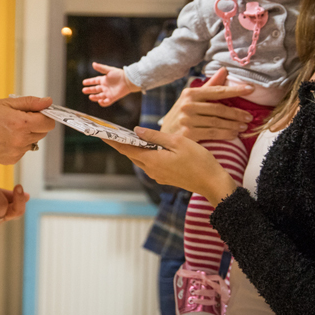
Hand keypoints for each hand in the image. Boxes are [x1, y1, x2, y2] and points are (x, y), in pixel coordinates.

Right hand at [0, 95, 54, 166]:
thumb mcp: (5, 103)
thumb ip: (30, 102)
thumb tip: (48, 102)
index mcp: (22, 124)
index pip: (49, 122)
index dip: (45, 115)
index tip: (38, 112)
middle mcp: (21, 140)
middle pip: (43, 132)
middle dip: (36, 124)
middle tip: (18, 118)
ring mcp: (17, 152)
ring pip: (33, 142)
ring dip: (27, 135)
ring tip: (8, 129)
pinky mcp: (12, 160)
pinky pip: (23, 150)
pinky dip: (18, 144)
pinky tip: (3, 138)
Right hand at [81, 63, 137, 105]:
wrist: (128, 80)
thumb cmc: (119, 74)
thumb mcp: (109, 70)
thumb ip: (101, 68)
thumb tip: (93, 64)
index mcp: (104, 80)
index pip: (94, 81)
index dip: (89, 82)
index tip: (83, 82)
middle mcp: (105, 86)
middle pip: (95, 89)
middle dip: (89, 90)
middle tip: (84, 90)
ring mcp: (108, 92)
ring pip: (99, 96)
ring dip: (95, 97)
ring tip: (90, 97)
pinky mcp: (113, 97)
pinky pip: (106, 102)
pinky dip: (103, 103)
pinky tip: (100, 101)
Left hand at [104, 128, 236, 206]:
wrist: (213, 183)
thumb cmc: (199, 161)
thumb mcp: (177, 142)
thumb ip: (155, 136)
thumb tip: (136, 131)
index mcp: (151, 160)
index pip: (126, 148)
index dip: (112, 140)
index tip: (101, 133)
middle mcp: (151, 170)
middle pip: (132, 154)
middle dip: (122, 143)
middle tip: (113, 132)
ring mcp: (158, 175)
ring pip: (142, 159)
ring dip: (136, 149)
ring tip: (130, 136)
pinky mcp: (166, 177)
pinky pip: (151, 164)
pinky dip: (147, 154)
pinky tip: (151, 146)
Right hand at [161, 68, 253, 141]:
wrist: (164, 136)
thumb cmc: (181, 115)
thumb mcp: (192, 99)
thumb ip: (209, 86)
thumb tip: (224, 70)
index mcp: (190, 94)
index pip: (217, 91)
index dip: (235, 90)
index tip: (251, 89)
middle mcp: (187, 105)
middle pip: (219, 109)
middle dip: (237, 113)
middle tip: (249, 117)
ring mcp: (187, 120)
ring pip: (217, 122)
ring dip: (233, 125)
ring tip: (244, 126)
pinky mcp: (187, 134)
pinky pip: (213, 133)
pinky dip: (226, 134)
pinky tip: (233, 135)